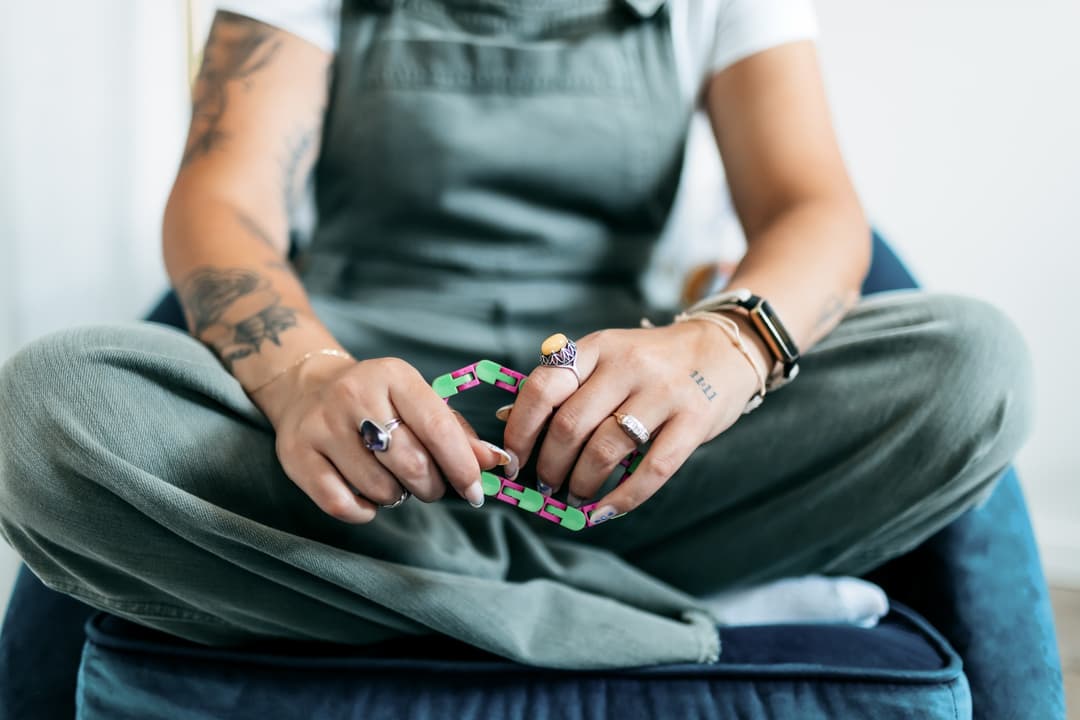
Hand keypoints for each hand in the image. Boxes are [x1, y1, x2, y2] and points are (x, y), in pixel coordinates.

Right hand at [253, 354, 509, 522]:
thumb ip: (457, 432)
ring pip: (380, 488)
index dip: (463, 467)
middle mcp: (354, 395)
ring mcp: (321, 425)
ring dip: (396, 496)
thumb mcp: (418, 401)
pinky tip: (367, 495)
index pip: (437, 427)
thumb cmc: (378, 400)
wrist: (307, 387)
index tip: (476, 491)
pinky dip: (364, 511)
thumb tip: (497, 463)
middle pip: (411, 464)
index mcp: (393, 376)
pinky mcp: (297, 455)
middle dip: (431, 486)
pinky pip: (343, 505)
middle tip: (429, 486)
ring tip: (392, 479)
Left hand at [503, 319, 765, 522]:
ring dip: (581, 484)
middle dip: (549, 466)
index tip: (514, 461)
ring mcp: (664, 391)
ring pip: (606, 449)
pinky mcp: (694, 420)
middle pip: (570, 425)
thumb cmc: (652, 361)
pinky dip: (623, 498)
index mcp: (596, 348)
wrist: (723, 347)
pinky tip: (605, 511)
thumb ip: (564, 385)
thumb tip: (509, 420)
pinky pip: (652, 469)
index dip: (520, 430)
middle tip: (545, 485)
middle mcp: (627, 365)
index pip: (543, 388)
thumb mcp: (605, 357)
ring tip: (574, 497)